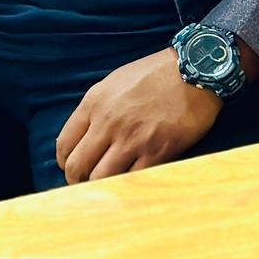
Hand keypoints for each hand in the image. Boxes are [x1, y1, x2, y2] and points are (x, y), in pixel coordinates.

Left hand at [55, 47, 223, 182]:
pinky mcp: (157, 152)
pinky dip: (129, 186)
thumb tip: (83, 139)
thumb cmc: (154, 74)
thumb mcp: (114, 83)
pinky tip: (131, 184)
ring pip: (101, 179)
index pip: (64, 144)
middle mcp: (109, 122)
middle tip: (86, 185)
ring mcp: (133, 139)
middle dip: (78, 180)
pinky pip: (133, 181)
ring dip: (102, 188)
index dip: (65, 162)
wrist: (194, 70)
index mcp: (94, 102)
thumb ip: (96, 109)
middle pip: (77, 166)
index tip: (73, 168)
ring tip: (108, 188)